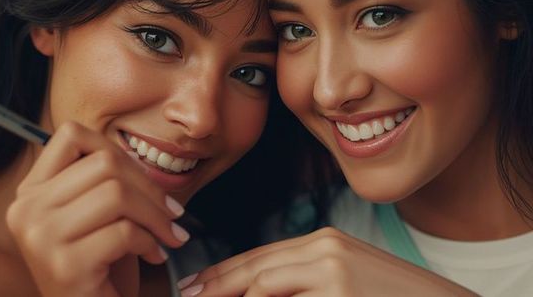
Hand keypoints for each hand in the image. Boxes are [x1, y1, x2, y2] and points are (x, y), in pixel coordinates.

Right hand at [6, 122, 188, 296]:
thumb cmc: (100, 264)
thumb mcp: (96, 213)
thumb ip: (105, 179)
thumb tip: (140, 157)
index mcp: (31, 190)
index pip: (71, 134)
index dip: (115, 149)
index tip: (141, 179)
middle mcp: (26, 210)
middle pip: (104, 163)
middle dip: (150, 187)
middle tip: (172, 213)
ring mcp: (40, 237)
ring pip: (116, 194)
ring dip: (155, 215)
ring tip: (167, 234)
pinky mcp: (64, 265)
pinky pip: (123, 232)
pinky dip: (149, 242)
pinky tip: (153, 255)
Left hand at [181, 227, 477, 296]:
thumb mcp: (346, 277)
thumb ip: (306, 281)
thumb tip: (261, 291)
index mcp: (323, 243)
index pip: (263, 256)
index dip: (226, 271)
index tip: (198, 284)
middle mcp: (324, 248)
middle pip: (256, 266)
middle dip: (217, 283)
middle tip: (187, 294)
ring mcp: (333, 267)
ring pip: (264, 283)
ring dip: (232, 295)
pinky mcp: (340, 288)